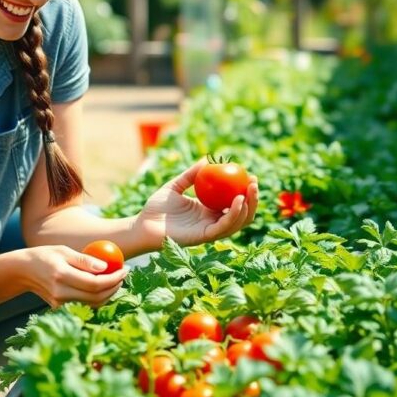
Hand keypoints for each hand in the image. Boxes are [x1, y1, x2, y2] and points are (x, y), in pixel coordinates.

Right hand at [19, 246, 128, 308]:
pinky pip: (84, 304)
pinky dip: (97, 296)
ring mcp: (59, 303)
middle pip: (96, 296)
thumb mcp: (64, 251)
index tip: (124, 269)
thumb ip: (84, 260)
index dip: (113, 278)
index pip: (94, 283)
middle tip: (123, 274)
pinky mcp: (60, 307)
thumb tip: (106, 266)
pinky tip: (103, 285)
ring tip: (116, 278)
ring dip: (108, 293)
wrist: (23, 271)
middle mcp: (60, 293)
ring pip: (92, 303)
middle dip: (114, 287)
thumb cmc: (45, 256)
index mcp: (61, 275)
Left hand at [135, 160, 258, 247]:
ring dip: (248, 206)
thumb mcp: (175, 186)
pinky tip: (238, 200)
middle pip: (241, 214)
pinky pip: (224, 226)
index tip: (250, 175)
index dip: (245, 191)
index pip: (233, 203)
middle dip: (253, 199)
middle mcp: (212, 222)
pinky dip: (234, 214)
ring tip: (250, 189)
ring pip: (237, 222)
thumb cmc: (156, 207)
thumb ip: (190, 175)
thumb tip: (206, 159)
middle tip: (254, 182)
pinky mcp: (204, 237)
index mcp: (208, 212)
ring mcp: (210, 231)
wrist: (142, 224)